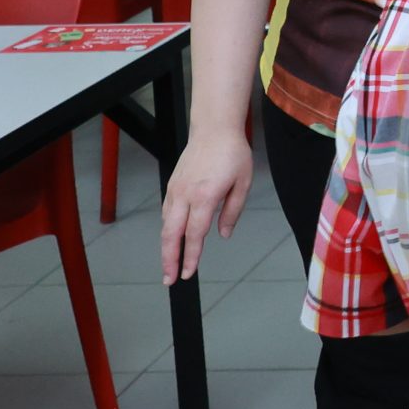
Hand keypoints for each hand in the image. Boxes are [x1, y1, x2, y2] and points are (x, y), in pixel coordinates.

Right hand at [160, 128, 253, 283]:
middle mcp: (185, 195)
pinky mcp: (172, 185)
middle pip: (171, 234)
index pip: (195, 234)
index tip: (188, 273)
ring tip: (169, 265)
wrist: (214, 129)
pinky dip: (168, 229)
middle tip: (169, 280)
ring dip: (166, 247)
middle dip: (169, 259)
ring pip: (166, 225)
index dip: (190, 256)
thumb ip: (233, 211)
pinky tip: (172, 239)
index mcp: (205, 197)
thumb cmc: (232, 154)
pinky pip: (167, 212)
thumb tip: (223, 234)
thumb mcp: (243, 183)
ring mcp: (175, 190)